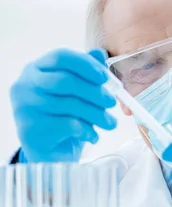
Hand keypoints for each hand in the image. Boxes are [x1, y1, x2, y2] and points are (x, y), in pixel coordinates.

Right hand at [10, 48, 116, 162]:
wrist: (50, 153)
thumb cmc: (65, 116)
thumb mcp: (77, 93)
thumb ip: (87, 72)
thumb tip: (100, 54)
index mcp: (36, 69)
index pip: (60, 57)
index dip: (86, 65)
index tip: (105, 77)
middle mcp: (24, 85)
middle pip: (65, 81)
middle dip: (95, 92)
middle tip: (112, 102)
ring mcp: (24, 108)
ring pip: (69, 105)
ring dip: (97, 115)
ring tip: (110, 123)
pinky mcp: (30, 130)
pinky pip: (68, 125)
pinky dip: (87, 130)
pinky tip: (93, 136)